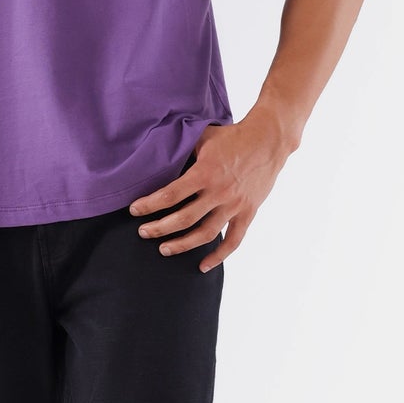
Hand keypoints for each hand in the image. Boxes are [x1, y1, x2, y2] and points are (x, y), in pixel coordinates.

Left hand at [128, 114, 291, 270]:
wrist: (269, 140)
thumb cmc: (232, 136)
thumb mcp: (203, 136)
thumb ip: (183, 149)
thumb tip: (157, 154)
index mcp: (205, 172)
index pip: (170, 195)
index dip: (149, 205)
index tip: (134, 210)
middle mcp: (219, 192)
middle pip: (184, 218)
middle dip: (159, 228)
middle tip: (144, 233)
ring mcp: (234, 205)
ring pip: (205, 234)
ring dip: (182, 245)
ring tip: (164, 250)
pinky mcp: (248, 212)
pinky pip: (233, 240)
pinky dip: (219, 256)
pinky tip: (203, 266)